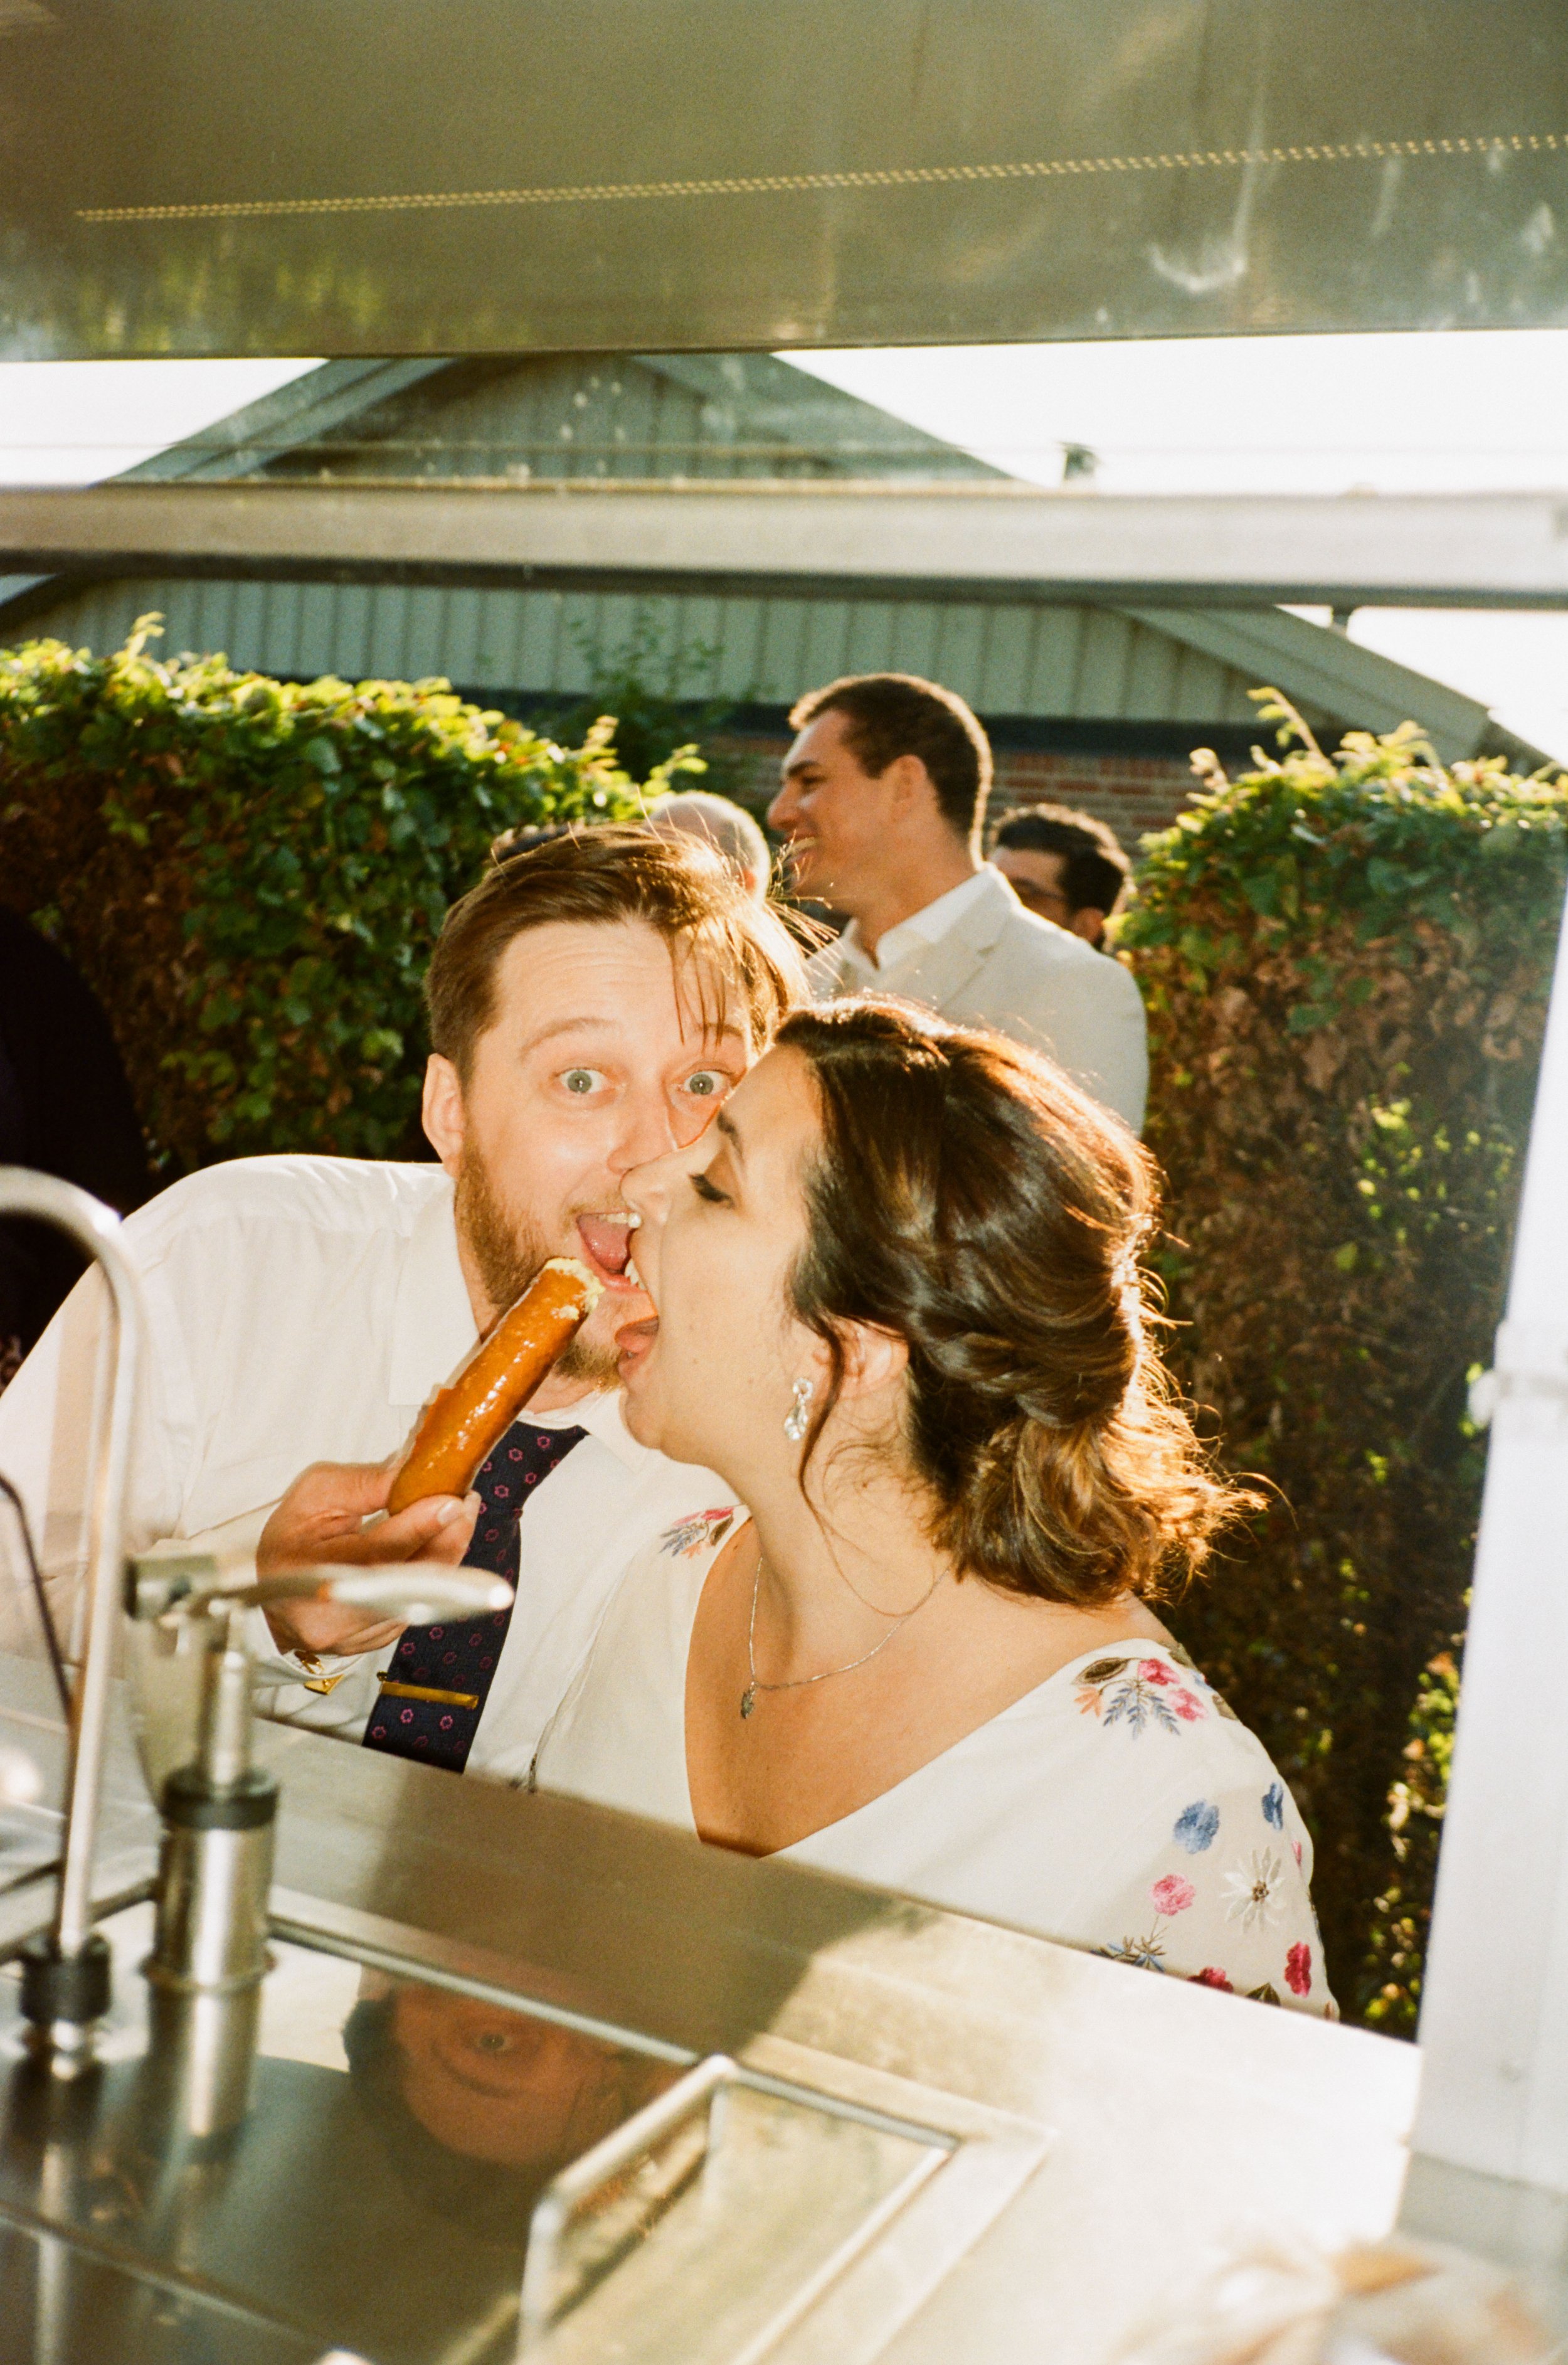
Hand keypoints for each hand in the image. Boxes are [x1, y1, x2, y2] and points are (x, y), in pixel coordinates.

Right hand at [257, 1460, 480, 1659]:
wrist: (277, 1588)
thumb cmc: (292, 1538)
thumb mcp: (315, 1495)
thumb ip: (363, 1484)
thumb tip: (412, 1474)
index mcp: (305, 1577)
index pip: (372, 1555)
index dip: (417, 1529)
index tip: (451, 1503)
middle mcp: (332, 1621)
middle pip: (407, 1583)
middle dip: (446, 1540)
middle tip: (465, 1505)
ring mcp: (357, 1638)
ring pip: (421, 1596)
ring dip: (447, 1553)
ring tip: (460, 1516)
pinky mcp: (377, 1641)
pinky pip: (419, 1604)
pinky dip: (436, 1572)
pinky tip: (441, 1542)